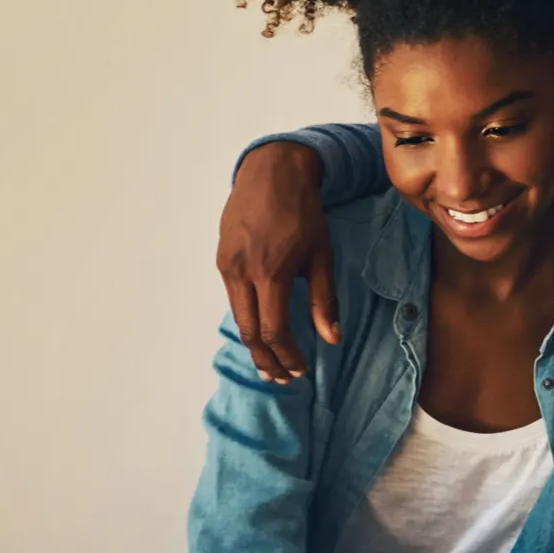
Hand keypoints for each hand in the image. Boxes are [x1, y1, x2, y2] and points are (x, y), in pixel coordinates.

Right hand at [218, 142, 337, 384]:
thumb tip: (332, 339)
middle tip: (283, 379)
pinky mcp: (221, 259)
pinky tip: (261, 329)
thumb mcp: (321, 255)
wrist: (271, 173)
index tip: (301, 369)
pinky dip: (248, 319)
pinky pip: (233, 298)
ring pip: (239, 317)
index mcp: (270, 272)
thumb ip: (325, 299)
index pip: (273, 330)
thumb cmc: (303, 212)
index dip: (286, 355)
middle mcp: (241, 272)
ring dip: (255, 344)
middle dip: (267, 360)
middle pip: (249, 331)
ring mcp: (226, 265)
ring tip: (272, 363)